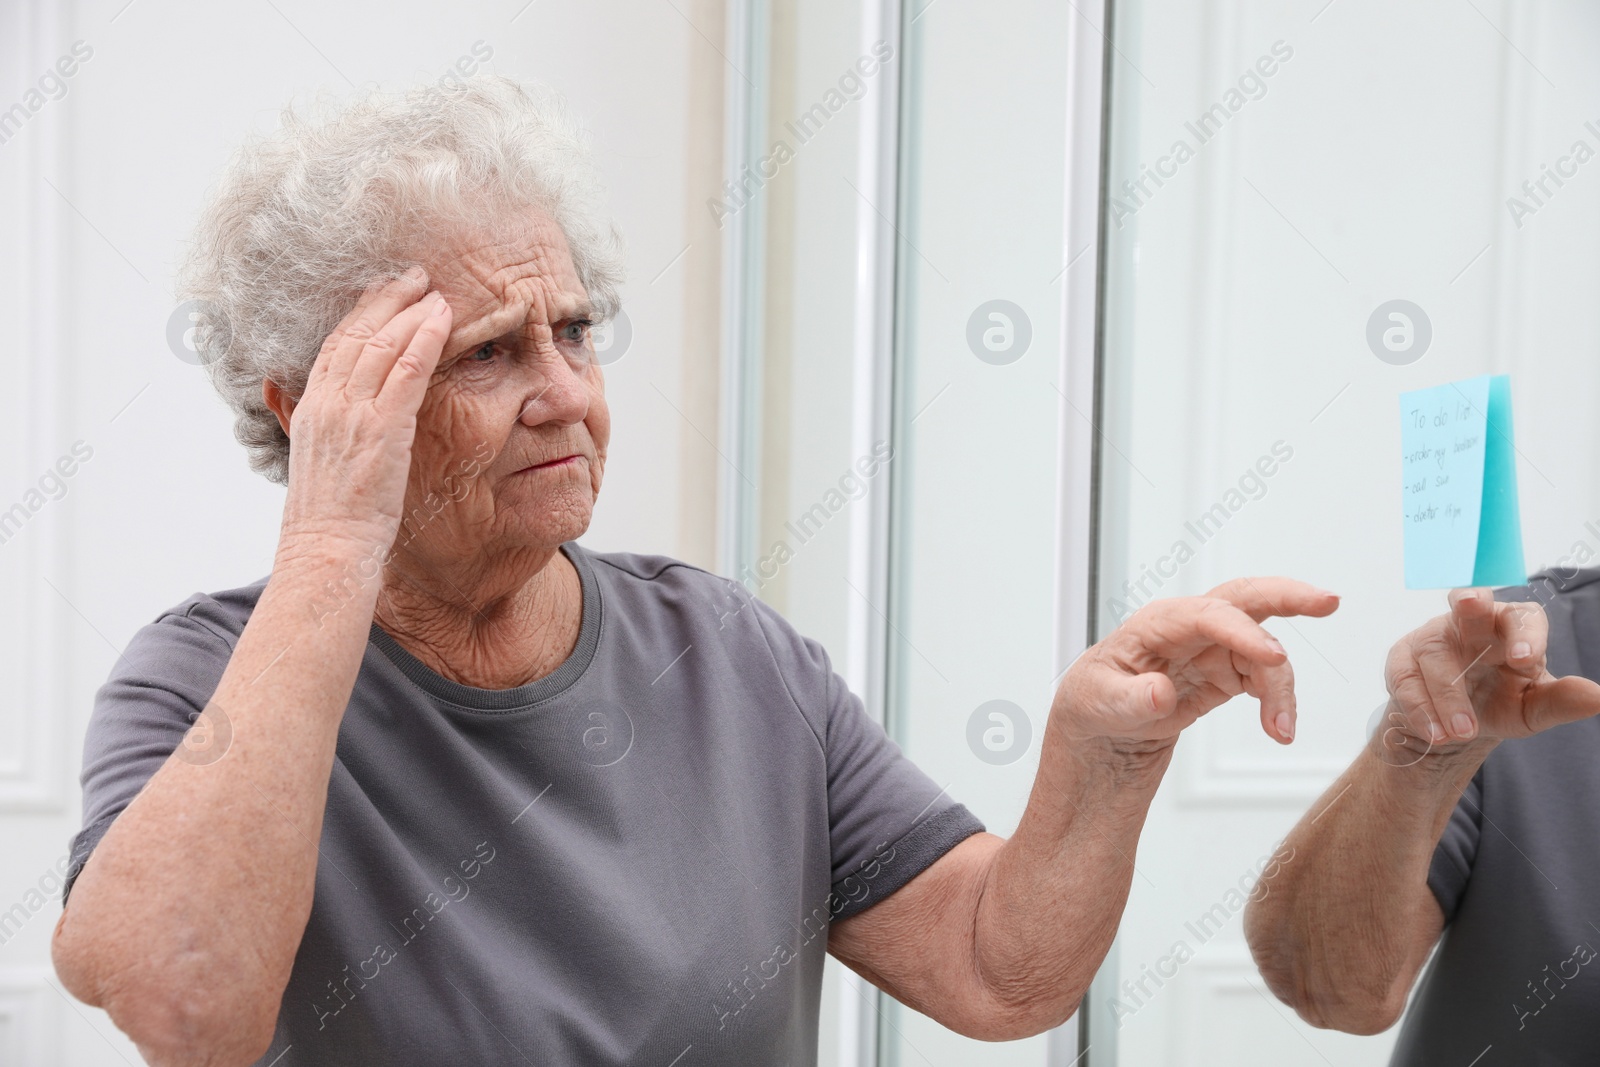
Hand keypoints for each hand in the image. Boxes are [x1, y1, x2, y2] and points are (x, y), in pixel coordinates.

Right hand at [273, 267, 452, 558]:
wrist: (326, 552)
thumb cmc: (328, 518)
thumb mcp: (309, 459)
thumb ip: (301, 422)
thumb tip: (283, 396)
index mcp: (310, 408)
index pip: (335, 344)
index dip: (361, 313)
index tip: (383, 291)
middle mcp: (327, 403)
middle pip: (356, 333)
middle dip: (387, 298)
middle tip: (415, 275)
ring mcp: (352, 414)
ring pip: (382, 344)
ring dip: (410, 311)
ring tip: (435, 290)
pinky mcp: (381, 429)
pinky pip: (405, 372)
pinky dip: (423, 340)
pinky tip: (442, 320)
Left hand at [1054, 578, 1338, 751]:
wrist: (1102, 728)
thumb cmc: (1091, 702)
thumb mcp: (1097, 704)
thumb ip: (1129, 700)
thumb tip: (1160, 691)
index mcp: (1157, 623)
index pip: (1207, 615)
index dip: (1242, 632)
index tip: (1273, 656)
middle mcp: (1190, 628)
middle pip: (1245, 599)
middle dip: (1288, 596)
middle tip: (1329, 601)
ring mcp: (1212, 648)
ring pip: (1263, 652)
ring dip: (1282, 687)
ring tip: (1283, 729)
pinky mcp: (1227, 672)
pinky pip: (1263, 678)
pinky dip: (1278, 701)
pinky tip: (1279, 728)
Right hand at [1379, 588, 1599, 761]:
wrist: (1451, 726)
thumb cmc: (1498, 703)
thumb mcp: (1531, 710)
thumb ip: (1561, 701)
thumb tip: (1599, 697)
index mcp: (1510, 629)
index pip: (1522, 618)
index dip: (1525, 634)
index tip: (1526, 660)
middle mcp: (1470, 624)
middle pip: (1471, 603)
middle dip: (1470, 599)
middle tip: (1471, 602)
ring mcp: (1432, 638)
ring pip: (1436, 655)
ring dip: (1448, 696)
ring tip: (1463, 732)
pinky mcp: (1402, 660)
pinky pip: (1406, 679)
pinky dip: (1421, 708)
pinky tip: (1435, 732)